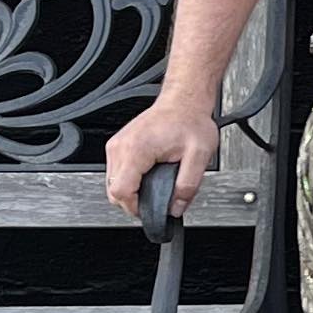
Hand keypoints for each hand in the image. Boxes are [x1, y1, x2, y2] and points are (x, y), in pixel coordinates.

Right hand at [104, 94, 222, 220]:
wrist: (184, 102)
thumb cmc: (190, 121)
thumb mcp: (199, 156)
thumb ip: (188, 185)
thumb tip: (177, 207)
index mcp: (136, 149)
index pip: (121, 192)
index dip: (136, 208)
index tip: (151, 210)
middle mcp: (120, 147)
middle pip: (113, 191)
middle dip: (135, 202)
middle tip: (157, 199)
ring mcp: (116, 145)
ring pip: (113, 184)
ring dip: (132, 191)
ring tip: (154, 186)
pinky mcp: (118, 146)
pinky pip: (116, 173)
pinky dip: (130, 181)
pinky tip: (147, 177)